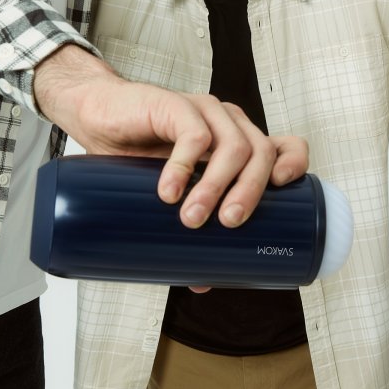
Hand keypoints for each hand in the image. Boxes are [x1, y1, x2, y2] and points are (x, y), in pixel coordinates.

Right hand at [34, 45, 307, 227]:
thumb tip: (203, 283)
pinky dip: (185, 165)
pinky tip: (170, 191)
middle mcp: (228, 124)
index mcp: (237, 142)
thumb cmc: (137, 155)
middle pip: (261, 154)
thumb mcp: (170, 194)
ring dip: (216, 186)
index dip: (294, 165)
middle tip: (228, 223)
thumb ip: (187, 231)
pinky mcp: (175, 105)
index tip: (286, 191)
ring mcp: (204, 112)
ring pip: (234, 145)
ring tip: (192, 218)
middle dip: (250, 192)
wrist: (94, 117)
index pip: (285, 146)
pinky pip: (194, 134)